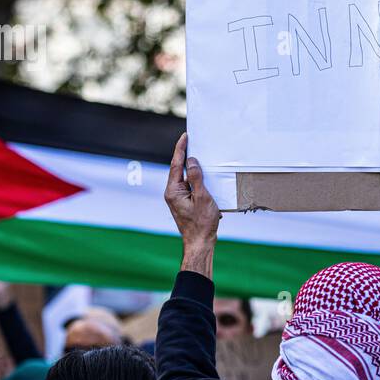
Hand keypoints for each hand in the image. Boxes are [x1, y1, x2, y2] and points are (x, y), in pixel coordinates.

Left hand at [165, 133, 220, 276]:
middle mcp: (172, 193)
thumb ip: (196, 178)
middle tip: (192, 141)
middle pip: (179, 169)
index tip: (185, 136)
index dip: (181, 149)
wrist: (200, 243)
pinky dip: (197, 181)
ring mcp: (177, 199)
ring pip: (185, 178)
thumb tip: (192, 161)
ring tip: (201, 156)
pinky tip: (206, 178)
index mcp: (173, 191)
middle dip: (186, 156)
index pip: (176, 164)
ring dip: (194, 169)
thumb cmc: (202, 223)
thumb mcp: (202, 198)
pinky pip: (190, 187)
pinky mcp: (184, 203)